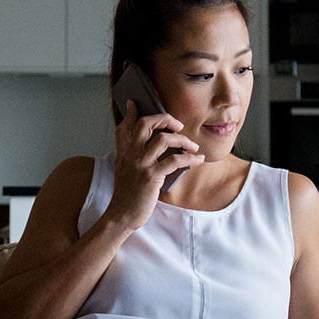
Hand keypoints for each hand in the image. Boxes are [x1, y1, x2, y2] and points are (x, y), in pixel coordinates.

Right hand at [102, 98, 205, 230]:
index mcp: (123, 152)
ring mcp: (140, 164)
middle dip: (165, 119)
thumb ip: (133, 156)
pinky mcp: (151, 177)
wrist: (121, 215)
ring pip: (164, 139)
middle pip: (146, 124)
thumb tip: (148, 147)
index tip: (134, 102)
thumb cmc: (127, 194)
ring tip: (192, 146)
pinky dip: (190, 159)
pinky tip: (197, 160)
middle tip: (178, 125)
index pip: (125, 125)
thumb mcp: (125, 171)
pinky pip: (175, 161)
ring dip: (183, 140)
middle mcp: (130, 154)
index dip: (131, 112)